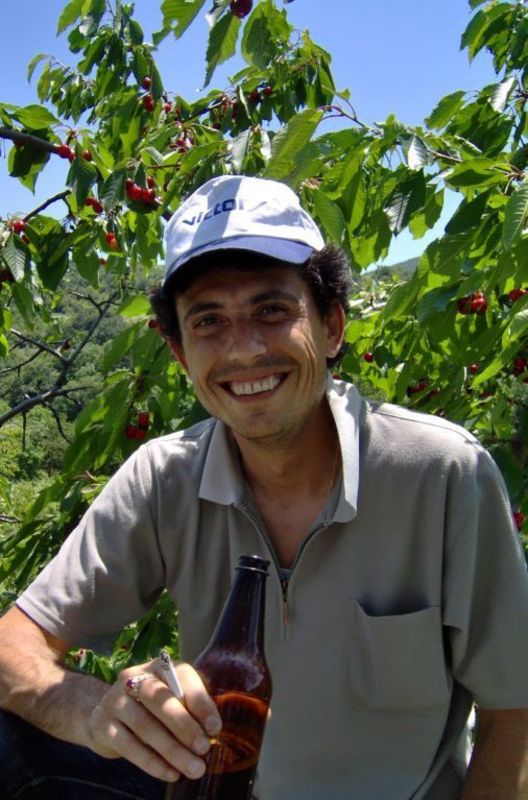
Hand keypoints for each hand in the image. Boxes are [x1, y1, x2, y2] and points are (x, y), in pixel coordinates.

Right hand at [87, 658, 221, 782]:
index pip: (182, 676)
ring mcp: (114, 701)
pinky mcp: (102, 725)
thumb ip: (189, 707)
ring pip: (145, 726)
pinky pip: (128, 746)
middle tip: (204, 748)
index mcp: (158, 667)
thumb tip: (211, 730)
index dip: (200, 701)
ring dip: (172, 750)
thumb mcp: (171, 699)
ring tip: (193, 768)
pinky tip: (170, 773)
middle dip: (184, 726)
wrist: (106, 716)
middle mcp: (134, 678)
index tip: (215, 727)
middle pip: (159, 699)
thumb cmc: (151, 708)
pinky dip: (152, 762)